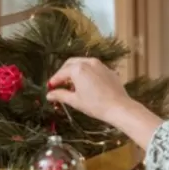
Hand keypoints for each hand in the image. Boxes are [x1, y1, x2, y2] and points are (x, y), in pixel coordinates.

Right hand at [47, 57, 163, 148]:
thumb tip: (49, 95)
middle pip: (70, 64)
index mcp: (78, 68)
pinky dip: (86, 73)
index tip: (50, 87)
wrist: (119, 107)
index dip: (54, 81)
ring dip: (74, 72)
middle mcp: (89, 62)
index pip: (61, 73)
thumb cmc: (96, 105)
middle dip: (63, 73)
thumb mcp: (75, 101)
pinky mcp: (108, 70)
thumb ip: (60, 95)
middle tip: (59, 84)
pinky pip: (93, 68)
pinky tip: (85, 84)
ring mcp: (100, 65)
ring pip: (82, 64)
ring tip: (72, 85)